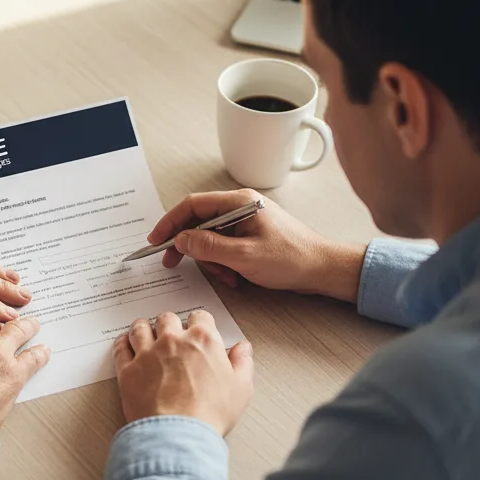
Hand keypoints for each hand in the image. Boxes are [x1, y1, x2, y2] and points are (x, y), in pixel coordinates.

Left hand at [113, 311, 252, 435]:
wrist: (178, 434)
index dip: (199, 322)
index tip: (198, 327)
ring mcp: (147, 354)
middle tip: (171, 332)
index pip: (200, 317)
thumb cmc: (210, 413)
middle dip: (170, 323)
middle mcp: (173, 341)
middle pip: (167, 319)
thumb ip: (242, 363)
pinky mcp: (128, 370)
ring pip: (140, 328)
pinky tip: (124, 343)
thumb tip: (243, 348)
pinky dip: (122, 343)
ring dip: (143, 327)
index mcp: (202, 340)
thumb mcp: (241, 388)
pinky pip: (121, 348)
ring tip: (144, 330)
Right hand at [149, 189, 366, 300]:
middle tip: (174, 263)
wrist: (324, 269)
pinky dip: (224, 263)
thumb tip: (181, 240)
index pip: (192, 205)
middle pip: (199, 222)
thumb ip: (208, 247)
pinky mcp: (251, 235)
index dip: (170, 222)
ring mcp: (246, 221)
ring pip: (211, 238)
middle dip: (189, 247)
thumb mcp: (243, 256)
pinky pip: (225, 246)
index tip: (156, 240)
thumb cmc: (292, 259)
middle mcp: (241, 206)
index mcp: (239, 202)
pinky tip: (235, 277)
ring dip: (211, 260)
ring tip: (226, 276)